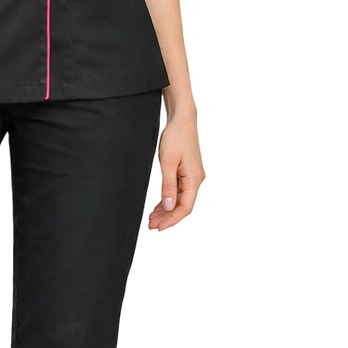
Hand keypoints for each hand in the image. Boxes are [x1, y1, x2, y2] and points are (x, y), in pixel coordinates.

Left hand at [147, 114, 204, 230]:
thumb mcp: (168, 162)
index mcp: (194, 179)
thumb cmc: (176, 137)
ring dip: (167, 210)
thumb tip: (169, 207)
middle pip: (183, 206)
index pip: (185, 207)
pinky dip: (168, 200)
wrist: (182, 120)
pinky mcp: (187, 172)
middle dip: (167, 217)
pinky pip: (178, 191)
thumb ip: (168, 186)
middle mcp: (196, 180)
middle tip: (151, 226)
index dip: (172, 220)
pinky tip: (159, 207)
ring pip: (180, 200)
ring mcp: (192, 177)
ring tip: (152, 219)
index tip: (159, 227)